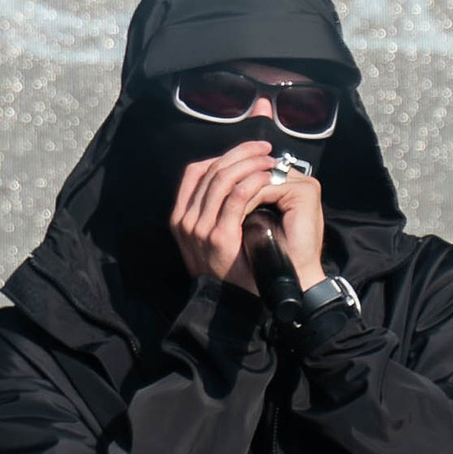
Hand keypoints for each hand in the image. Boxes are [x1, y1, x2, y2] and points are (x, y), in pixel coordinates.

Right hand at [172, 143, 326, 294]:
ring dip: (250, 163)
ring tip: (271, 161)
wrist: (234, 304)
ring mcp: (199, 229)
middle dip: (241, 153)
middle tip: (266, 149)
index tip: (249, 149)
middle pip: (211, 169)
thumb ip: (216, 211)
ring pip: (223, 178)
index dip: (223, 154)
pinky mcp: (219, 236)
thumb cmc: (232, 268)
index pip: (196, 172)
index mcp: (180, 217)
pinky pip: (237, 197)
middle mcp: (185, 221)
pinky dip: (254, 181)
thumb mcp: (213, 237)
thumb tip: (234, 180)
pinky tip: (269, 177)